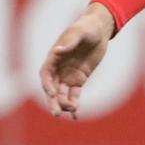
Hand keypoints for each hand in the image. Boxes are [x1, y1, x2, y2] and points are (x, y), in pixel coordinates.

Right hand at [39, 3, 115, 118]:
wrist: (98, 31)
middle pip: (52, 89)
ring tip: (72, 112)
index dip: (47, 85)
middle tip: (56, 114)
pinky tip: (76, 116)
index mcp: (53, 58)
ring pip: (62, 94)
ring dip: (64, 105)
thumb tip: (57, 51)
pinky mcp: (79, 80)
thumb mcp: (78, 32)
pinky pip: (74, 95)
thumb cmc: (85, 28)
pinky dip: (75, 104)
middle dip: (53, 101)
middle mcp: (58, 69)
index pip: (46, 74)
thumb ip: (69, 43)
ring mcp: (67, 75)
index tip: (52, 93)